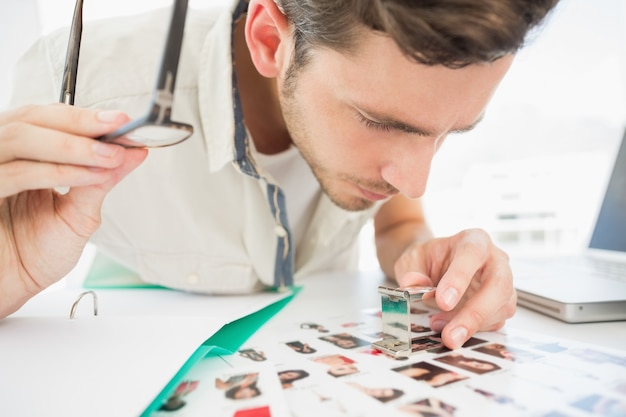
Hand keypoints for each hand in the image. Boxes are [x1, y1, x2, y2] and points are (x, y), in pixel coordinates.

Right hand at [0, 104, 147, 317]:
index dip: (83, 116)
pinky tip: (88, 175)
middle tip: (117, 131)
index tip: (120, 121)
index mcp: (22, 156)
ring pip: (21, 137)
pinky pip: (15, 172)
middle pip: (31, 118)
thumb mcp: (79, 213)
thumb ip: (102, 180)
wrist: (10, 288)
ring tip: (109, 157)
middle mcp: (1, 158)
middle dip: (79, 124)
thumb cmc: (35, 254)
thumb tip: (134, 152)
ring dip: (72, 146)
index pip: (47, 119)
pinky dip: (56, 171)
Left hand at [394, 228, 515, 348]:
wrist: (434, 267)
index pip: (472, 254)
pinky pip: (497, 321)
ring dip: (473, 325)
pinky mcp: (502, 304)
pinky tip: (454, 331)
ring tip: (444, 333)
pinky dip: (475, 331)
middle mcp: (495, 259)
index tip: (443, 302)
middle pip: (498, 284)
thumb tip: (412, 285)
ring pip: (502, 306)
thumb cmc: (428, 260)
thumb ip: (411, 271)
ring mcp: (503, 282)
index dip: (459, 278)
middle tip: (451, 334)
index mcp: (473, 240)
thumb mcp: (412, 260)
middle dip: (474, 313)